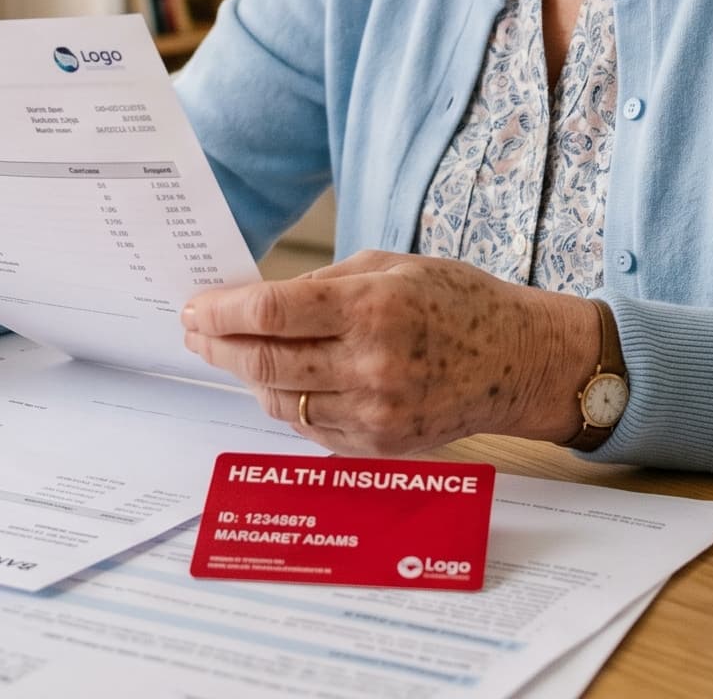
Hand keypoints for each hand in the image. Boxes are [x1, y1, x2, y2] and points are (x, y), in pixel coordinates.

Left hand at [180, 249, 601, 455]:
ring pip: (281, 402)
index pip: (271, 314)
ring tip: (239, 356)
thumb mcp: (394, 266)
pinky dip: (291, 405)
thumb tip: (261, 302)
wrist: (517, 361)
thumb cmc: (459, 302)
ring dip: (250, 378)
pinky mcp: (380, 445)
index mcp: (373, 307)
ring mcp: (375, 412)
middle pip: (265, 363)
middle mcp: (371, 364)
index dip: (221, 312)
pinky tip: (287, 383)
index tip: (194, 309)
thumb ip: (326, 284)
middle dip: (220, 347)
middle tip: (197, 333)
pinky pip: (312, 428)